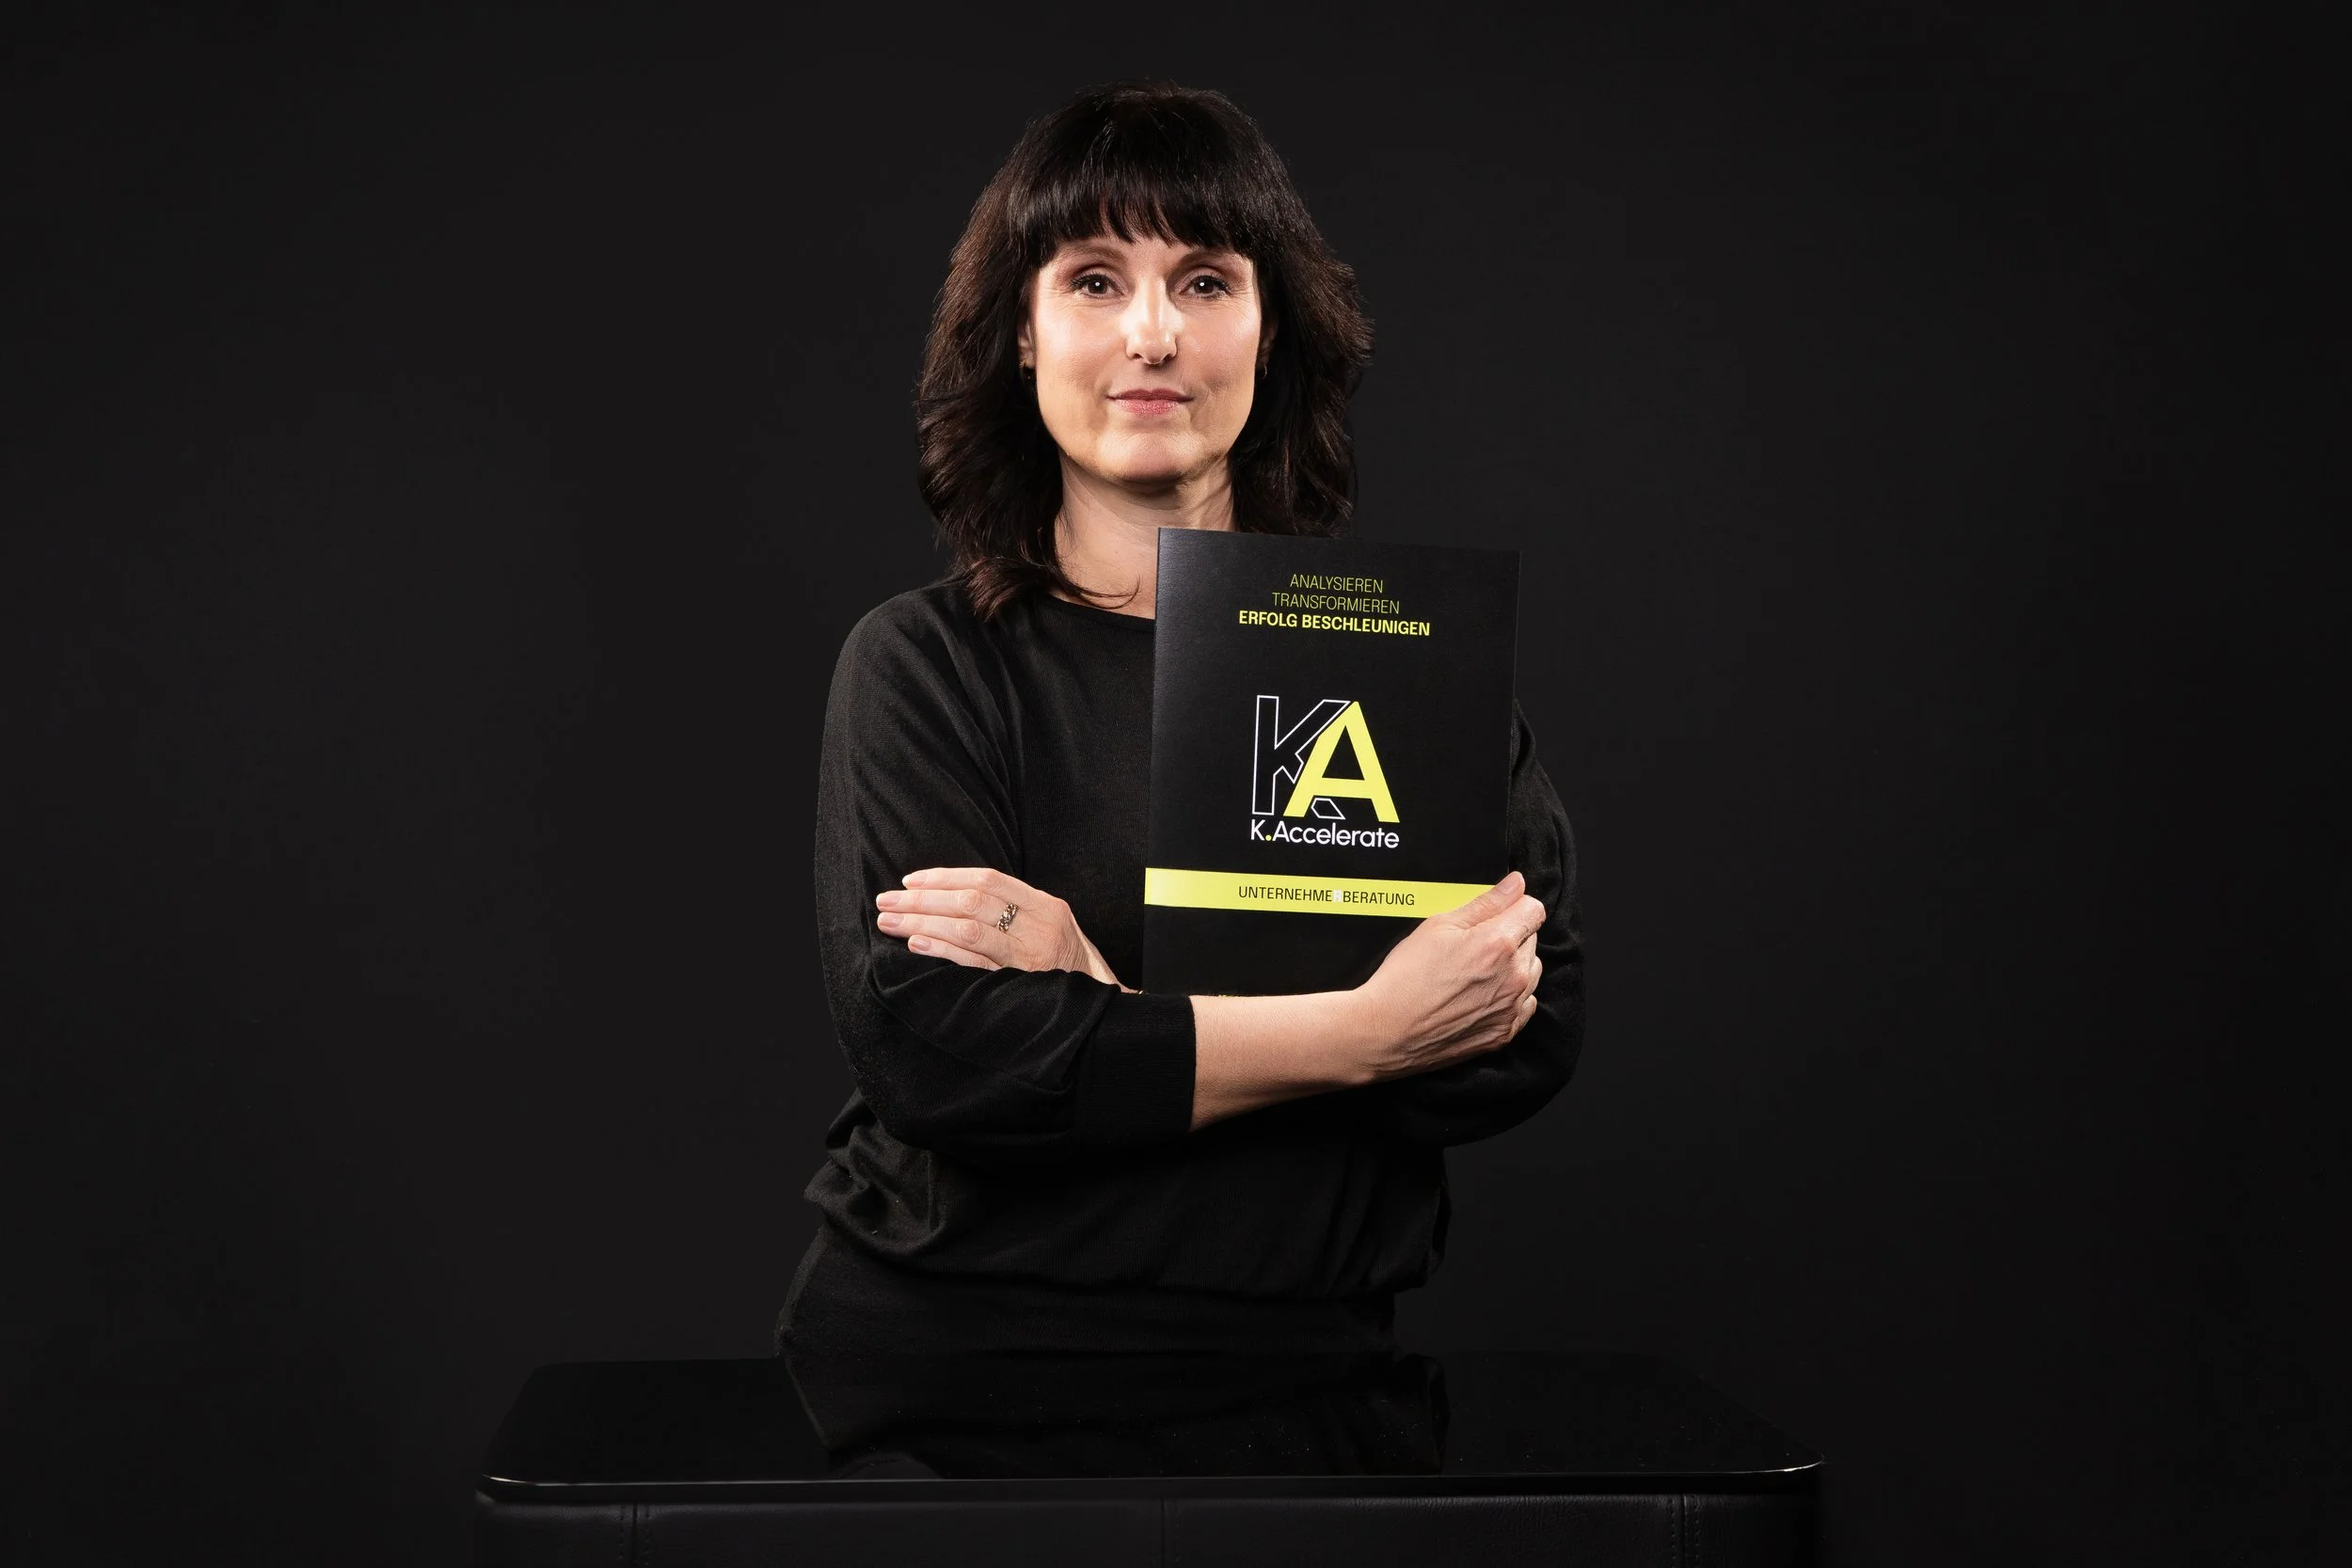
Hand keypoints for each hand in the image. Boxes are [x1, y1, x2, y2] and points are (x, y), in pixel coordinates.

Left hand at [876, 867, 1126, 988]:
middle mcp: (1041, 925)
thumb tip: (956, 898)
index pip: (988, 879)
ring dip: (923, 922)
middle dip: (924, 899)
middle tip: (887, 900)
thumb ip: (1015, 913)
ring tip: (891, 921)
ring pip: (968, 929)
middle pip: (972, 901)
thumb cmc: (1069, 969)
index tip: (911, 881)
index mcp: (1047, 906)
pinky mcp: (1022, 983)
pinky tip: (917, 945)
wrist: (1103, 1012)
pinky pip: (975, 964)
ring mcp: (1032, 956)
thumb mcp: (1051, 929)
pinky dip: (943, 951)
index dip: (945, 877)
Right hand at [1352, 871, 1545, 1081]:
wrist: (1387, 1031)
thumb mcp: (1439, 925)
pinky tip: (1480, 995)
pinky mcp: (1505, 1032)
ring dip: (1513, 966)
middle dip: (1510, 936)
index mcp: (1499, 943)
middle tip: (1473, 945)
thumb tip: (1516, 885)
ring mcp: (1512, 1007)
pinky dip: (1510, 997)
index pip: (1534, 910)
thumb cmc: (1406, 978)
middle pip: (1532, 940)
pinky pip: (1524, 1004)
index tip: (1499, 911)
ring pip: (1531, 972)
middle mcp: (1514, 976)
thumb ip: (1486, 902)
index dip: (1515, 905)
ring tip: (1474, 972)